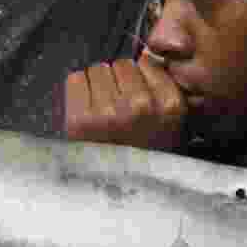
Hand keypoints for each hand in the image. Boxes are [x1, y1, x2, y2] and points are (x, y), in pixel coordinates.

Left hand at [63, 50, 186, 150]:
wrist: (121, 195)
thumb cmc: (145, 153)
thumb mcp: (170, 121)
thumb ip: (162, 85)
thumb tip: (145, 52)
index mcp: (169, 103)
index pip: (147, 61)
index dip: (140, 75)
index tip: (138, 92)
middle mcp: (141, 105)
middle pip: (122, 63)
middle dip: (119, 80)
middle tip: (119, 105)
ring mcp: (109, 111)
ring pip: (98, 68)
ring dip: (99, 84)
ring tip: (103, 110)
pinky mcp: (80, 119)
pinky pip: (76, 79)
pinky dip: (79, 91)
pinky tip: (87, 111)